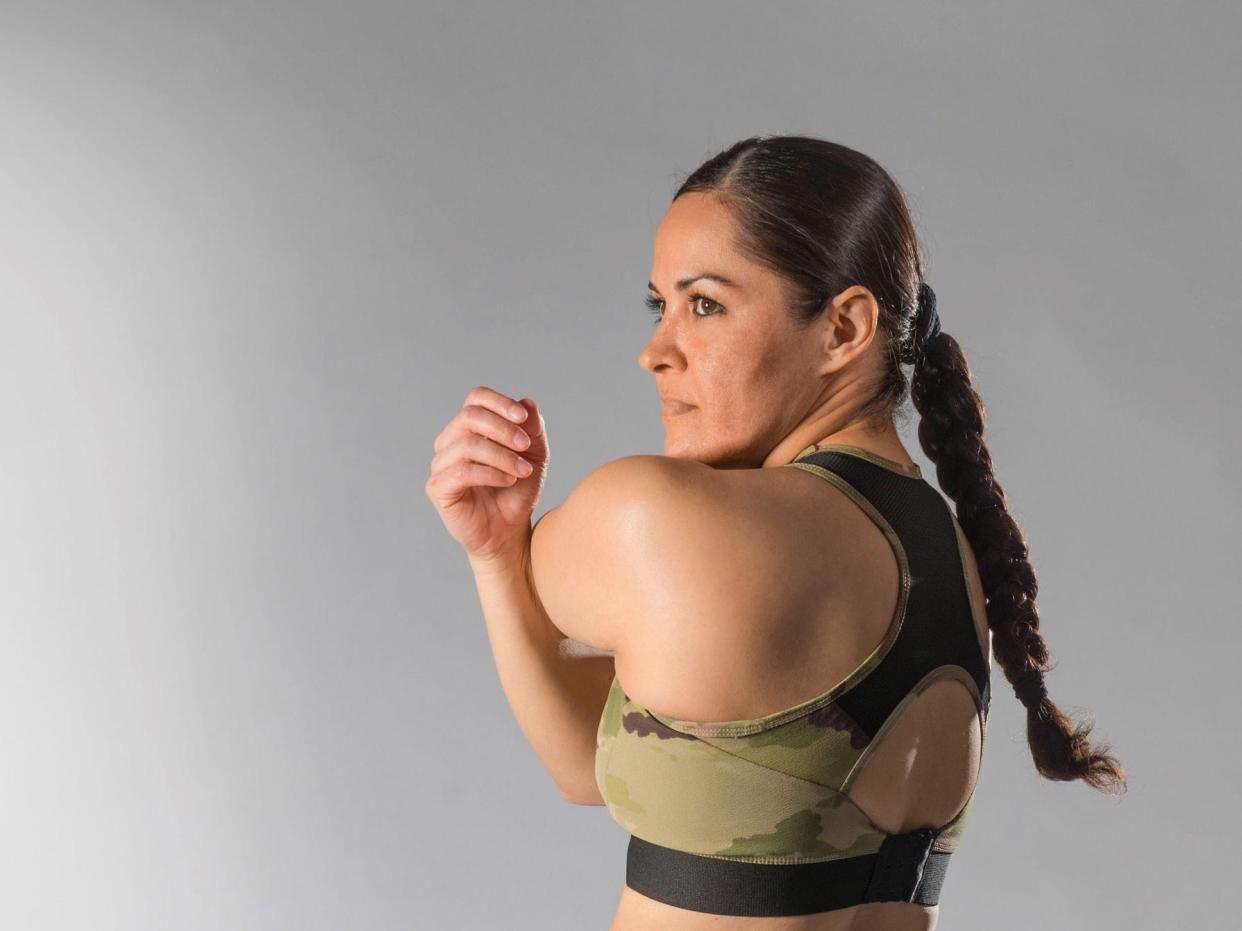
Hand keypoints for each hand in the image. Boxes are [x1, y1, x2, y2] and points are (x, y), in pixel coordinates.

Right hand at [425, 386, 547, 562]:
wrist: (508, 530)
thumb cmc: (517, 491)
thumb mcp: (534, 456)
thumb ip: (532, 429)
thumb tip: (527, 402)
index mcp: (470, 428)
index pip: (476, 398)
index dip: (499, 403)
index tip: (523, 417)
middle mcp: (450, 441)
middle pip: (469, 416)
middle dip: (502, 428)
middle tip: (526, 446)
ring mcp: (441, 464)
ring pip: (467, 444)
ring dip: (501, 455)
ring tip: (523, 471)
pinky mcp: (437, 488)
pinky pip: (461, 472)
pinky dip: (490, 473)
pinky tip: (508, 481)